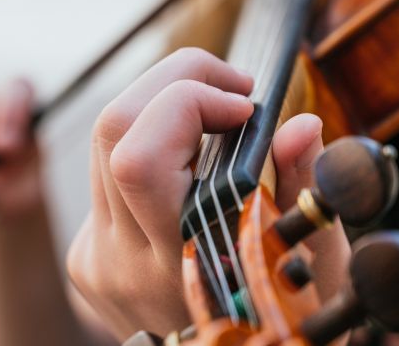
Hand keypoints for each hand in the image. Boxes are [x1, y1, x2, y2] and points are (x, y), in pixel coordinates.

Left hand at [66, 48, 349, 340]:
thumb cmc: (277, 325)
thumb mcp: (312, 266)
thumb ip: (302, 192)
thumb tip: (299, 126)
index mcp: (185, 264)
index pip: (142, 157)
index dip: (190, 101)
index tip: (246, 106)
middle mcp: (125, 260)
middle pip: (112, 128)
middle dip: (173, 78)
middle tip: (229, 88)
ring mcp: (97, 256)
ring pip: (103, 141)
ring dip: (159, 105)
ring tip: (211, 114)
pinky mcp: (86, 253)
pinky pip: (103, 174)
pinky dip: (147, 145)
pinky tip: (185, 165)